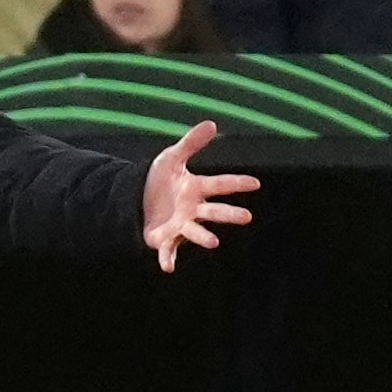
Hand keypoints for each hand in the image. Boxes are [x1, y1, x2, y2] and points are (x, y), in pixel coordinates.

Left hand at [141, 119, 257, 274]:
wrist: (135, 198)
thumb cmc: (159, 180)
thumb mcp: (172, 158)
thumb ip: (191, 144)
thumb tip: (212, 123)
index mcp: (197, 189)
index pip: (220, 184)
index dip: (237, 183)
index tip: (255, 183)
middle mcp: (193, 209)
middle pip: (214, 211)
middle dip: (229, 214)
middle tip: (247, 217)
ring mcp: (180, 225)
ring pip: (196, 232)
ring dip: (203, 237)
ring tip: (213, 242)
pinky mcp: (165, 238)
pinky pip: (168, 250)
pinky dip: (168, 258)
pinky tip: (168, 267)